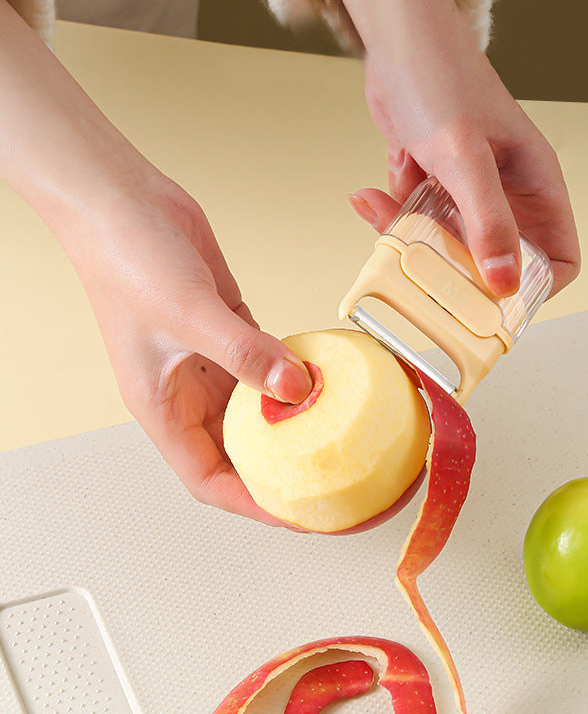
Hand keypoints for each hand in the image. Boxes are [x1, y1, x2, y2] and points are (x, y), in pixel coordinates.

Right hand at [0, 0, 309, 524]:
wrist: (124, 200)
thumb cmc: (126, 259)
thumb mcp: (188, 315)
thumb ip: (245, 355)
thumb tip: (296, 389)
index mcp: (162, 407)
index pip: (211, 477)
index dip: (254, 502)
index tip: (299, 512)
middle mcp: (187, 391)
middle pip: (241, 450)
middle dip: (283, 470)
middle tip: (333, 478)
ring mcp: (211, 360)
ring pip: (258, 408)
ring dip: (294, 420)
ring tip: (338, 433)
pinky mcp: (230, 328)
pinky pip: (268, 364)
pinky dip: (295, 374)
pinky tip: (323, 377)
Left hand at [327, 0, 579, 297]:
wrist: (397, 40)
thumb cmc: (441, 78)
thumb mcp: (465, 157)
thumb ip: (486, 221)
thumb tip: (504, 282)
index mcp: (536, 185)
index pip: (558, 257)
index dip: (534, 287)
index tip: (495, 303)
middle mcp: (507, 193)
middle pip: (496, 260)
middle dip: (457, 268)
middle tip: (427, 267)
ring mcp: (470, 190)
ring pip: (450, 244)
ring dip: (417, 237)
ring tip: (394, 208)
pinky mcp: (436, 184)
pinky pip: (419, 220)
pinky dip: (396, 213)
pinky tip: (382, 186)